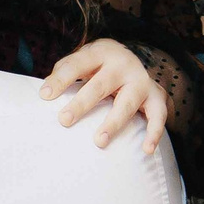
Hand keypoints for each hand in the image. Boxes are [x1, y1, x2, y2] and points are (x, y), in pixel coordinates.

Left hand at [40, 40, 167, 152]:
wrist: (132, 60)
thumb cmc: (97, 66)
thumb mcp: (83, 61)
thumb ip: (65, 71)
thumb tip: (46, 92)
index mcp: (101, 53)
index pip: (78, 64)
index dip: (61, 79)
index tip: (45, 95)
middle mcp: (123, 65)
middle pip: (100, 85)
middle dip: (82, 103)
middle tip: (64, 120)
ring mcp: (140, 81)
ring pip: (127, 103)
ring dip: (113, 123)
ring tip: (99, 141)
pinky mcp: (156, 96)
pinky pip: (158, 115)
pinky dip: (154, 133)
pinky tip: (146, 150)